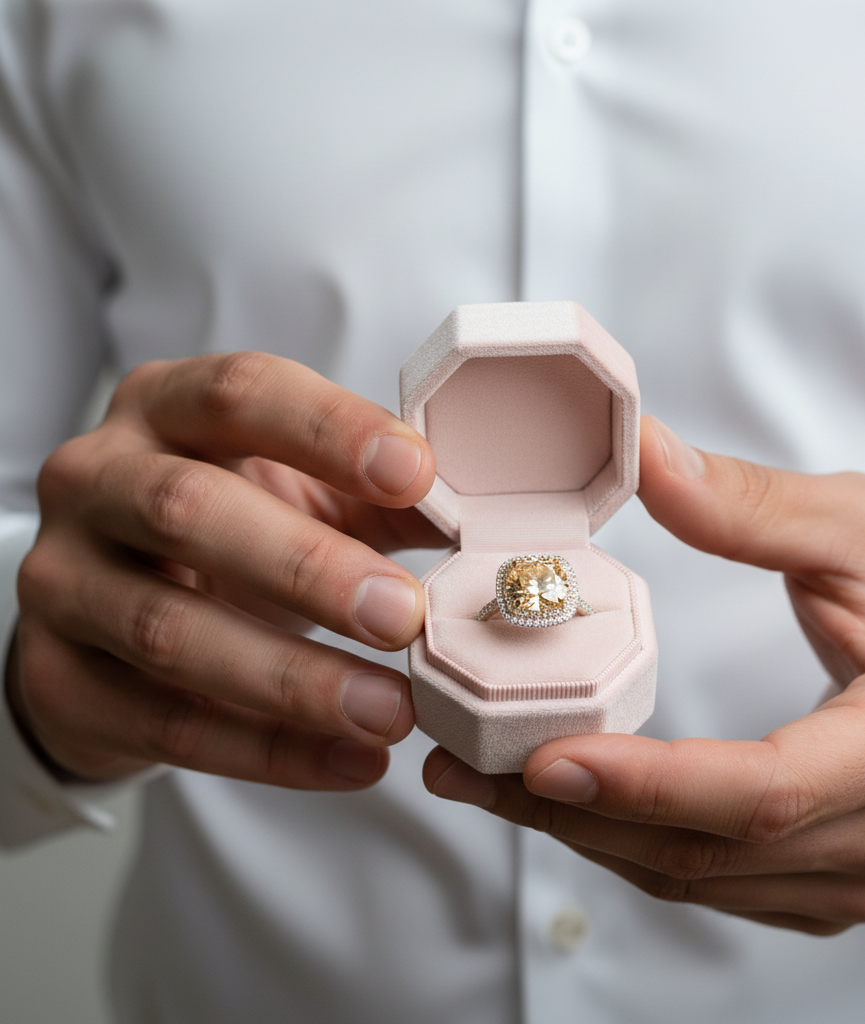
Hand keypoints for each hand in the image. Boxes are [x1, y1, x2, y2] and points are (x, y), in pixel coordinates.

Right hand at [8, 352, 444, 788]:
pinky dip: (268, 750)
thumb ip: (379, 498)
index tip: (418, 475)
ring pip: (169, 629)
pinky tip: (351, 761)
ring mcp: (65, 580)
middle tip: (403, 615)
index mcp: (166, 408)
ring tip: (391, 711)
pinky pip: (164, 724)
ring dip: (293, 678)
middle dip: (306, 565)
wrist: (118, 614)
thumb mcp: (299, 492)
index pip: (242, 393)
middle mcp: (98, 479)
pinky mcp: (57, 677)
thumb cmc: (229, 529)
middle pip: (190, 508)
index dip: (331, 431)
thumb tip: (480, 524)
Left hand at [424, 415, 864, 934]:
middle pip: (708, 848)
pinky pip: (709, 883)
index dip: (650, 782)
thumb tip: (642, 454)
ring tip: (484, 781)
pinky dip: (625, 846)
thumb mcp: (860, 526)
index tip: (545, 760)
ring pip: (695, 879)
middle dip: (577, 813)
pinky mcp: (826, 887)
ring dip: (582, 836)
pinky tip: (560, 804)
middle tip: (469, 765)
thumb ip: (748, 502)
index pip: (766, 787)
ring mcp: (858, 876)